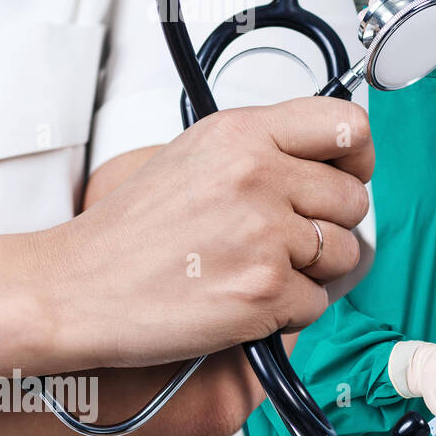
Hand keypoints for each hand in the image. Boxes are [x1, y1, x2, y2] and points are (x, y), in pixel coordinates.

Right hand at [21, 97, 373, 371]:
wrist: (76, 288)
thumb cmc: (134, 231)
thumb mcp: (199, 156)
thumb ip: (266, 149)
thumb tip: (335, 162)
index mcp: (243, 134)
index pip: (348, 125)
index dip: (359, 157)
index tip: (349, 174)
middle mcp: (258, 176)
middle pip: (353, 200)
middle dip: (329, 225)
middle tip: (283, 238)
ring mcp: (264, 234)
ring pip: (343, 254)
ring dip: (311, 271)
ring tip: (256, 267)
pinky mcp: (265, 290)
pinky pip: (318, 302)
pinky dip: (289, 310)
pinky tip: (243, 298)